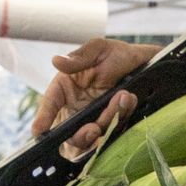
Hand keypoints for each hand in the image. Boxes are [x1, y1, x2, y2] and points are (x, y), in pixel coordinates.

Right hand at [30, 38, 160, 158]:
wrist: (146, 64)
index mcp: (66, 88)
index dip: (43, 119)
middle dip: (81, 135)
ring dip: (107, 122)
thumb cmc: (118, 54)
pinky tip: (129, 101)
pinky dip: (121, 119)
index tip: (38, 131)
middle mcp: (76, 107)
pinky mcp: (111, 127)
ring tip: (122, 98)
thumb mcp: (98, 49)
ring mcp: (94, 119)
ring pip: (93, 137)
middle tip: (94, 128)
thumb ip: (79, 58)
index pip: (50, 104)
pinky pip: (112, 134)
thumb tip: (56, 61)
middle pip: (69, 132)